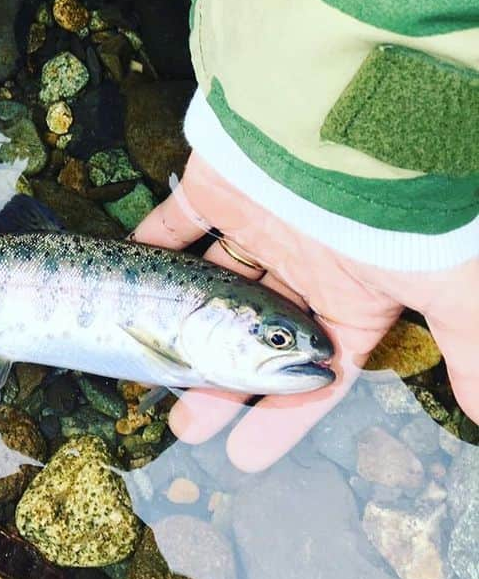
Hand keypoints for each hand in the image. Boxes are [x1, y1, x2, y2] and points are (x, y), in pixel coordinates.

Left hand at [134, 151, 478, 469]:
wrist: (341, 122)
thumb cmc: (396, 212)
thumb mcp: (448, 290)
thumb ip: (471, 351)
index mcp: (351, 295)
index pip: (314, 372)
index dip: (282, 415)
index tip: (243, 456)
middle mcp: (303, 263)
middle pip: (253, 338)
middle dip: (221, 384)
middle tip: (187, 426)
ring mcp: (258, 225)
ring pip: (212, 290)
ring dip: (180, 329)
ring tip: (149, 373)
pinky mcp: (219, 187)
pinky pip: (176, 220)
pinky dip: (153, 240)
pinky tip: (133, 267)